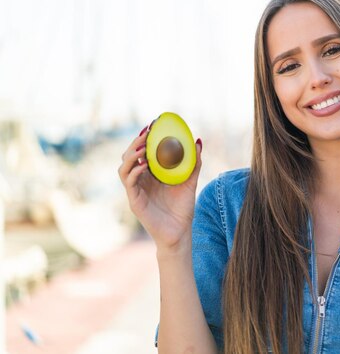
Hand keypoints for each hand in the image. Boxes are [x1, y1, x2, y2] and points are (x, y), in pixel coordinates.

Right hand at [118, 125, 202, 250]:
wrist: (180, 233)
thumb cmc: (183, 208)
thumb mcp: (190, 181)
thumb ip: (194, 163)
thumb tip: (198, 141)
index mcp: (150, 175)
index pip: (141, 152)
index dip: (144, 138)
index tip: (152, 124)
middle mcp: (140, 181)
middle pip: (128, 157)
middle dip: (135, 142)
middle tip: (147, 132)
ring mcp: (136, 191)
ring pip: (123, 169)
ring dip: (131, 156)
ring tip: (143, 148)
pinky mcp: (135, 202)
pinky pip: (130, 184)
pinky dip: (135, 172)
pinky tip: (144, 166)